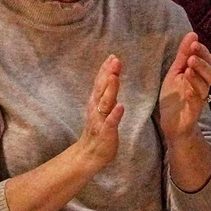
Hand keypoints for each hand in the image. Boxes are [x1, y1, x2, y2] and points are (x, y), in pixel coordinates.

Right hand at [70, 55, 123, 173]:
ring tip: (115, 77)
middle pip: (102, 89)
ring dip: (110, 89)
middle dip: (108, 74)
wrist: (89, 154)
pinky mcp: (106, 133)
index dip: (105, 70)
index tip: (112, 56)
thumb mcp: (102, 110)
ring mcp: (100, 120)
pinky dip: (115, 114)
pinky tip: (120, 106)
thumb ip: (106, 95)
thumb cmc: (99, 131)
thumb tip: (111, 78)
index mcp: (96, 103)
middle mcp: (96, 109)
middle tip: (114, 60)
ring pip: (105, 102)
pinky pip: (110, 123)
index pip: (100, 83)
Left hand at [157, 32, 210, 145]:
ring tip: (189, 68)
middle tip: (191, 55)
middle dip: (202, 63)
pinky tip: (187, 91)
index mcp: (198, 76)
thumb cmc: (176, 96)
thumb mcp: (176, 72)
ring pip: (204, 87)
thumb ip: (183, 55)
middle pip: (210, 74)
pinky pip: (196, 104)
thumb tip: (192, 34)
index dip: (202, 51)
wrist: (173, 124)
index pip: (206, 61)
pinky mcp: (192, 112)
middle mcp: (201, 87)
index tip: (193, 42)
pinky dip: (193, 96)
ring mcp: (198, 100)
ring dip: (197, 77)